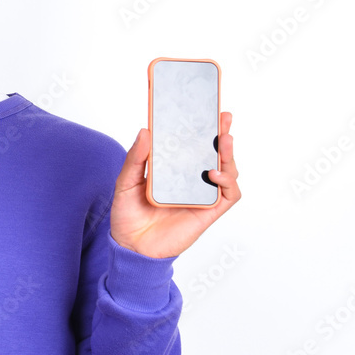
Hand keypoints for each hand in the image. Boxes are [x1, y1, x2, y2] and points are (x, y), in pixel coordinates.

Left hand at [110, 111, 240, 257]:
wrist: (130, 246)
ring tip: (223, 140)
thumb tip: (146, 131)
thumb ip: (136, 159)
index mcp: (173, 169)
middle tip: (223, 116)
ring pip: (227, 171)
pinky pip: (228, 195)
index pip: (191, 144)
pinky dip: (227, 181)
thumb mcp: (125, 182)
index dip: (201, 127)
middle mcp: (190, 179)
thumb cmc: (128, 215)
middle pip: (214, 154)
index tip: (206, 107)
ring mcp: (201, 195)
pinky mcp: (208, 212)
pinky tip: (213, 172)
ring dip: (229, 154)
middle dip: (222, 134)